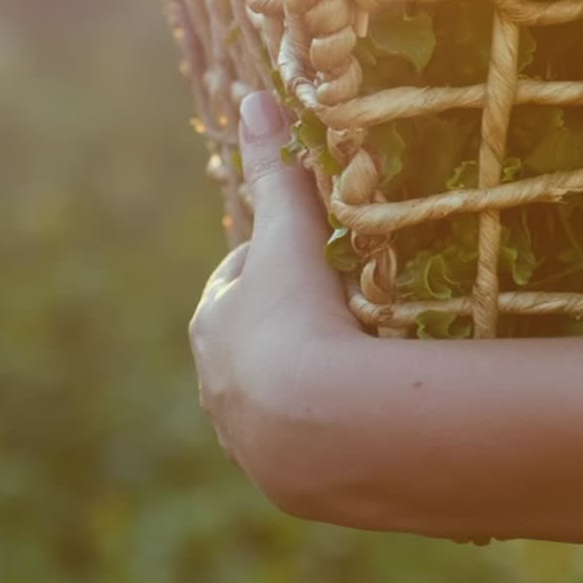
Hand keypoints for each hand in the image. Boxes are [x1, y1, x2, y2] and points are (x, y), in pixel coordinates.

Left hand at [189, 92, 582, 565]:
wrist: (320, 428)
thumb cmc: (296, 316)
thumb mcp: (288, 235)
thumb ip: (275, 169)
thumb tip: (254, 98)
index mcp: (213, 325)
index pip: (240, 282)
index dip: (276, 263)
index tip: (311, 255)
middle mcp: (219, 388)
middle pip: (257, 343)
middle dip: (292, 325)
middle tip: (344, 309)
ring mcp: (251, 442)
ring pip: (280, 399)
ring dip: (313, 381)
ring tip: (363, 365)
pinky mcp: (289, 485)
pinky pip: (311, 447)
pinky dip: (334, 428)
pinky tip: (369, 418)